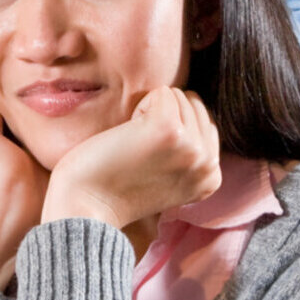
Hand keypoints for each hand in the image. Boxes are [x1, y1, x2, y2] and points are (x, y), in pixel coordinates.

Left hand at [42, 87, 220, 233]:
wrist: (87, 206)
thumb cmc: (116, 187)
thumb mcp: (170, 176)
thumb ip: (190, 151)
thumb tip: (194, 107)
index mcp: (212, 178)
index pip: (205, 122)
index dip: (171, 131)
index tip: (150, 161)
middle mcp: (209, 164)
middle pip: (194, 105)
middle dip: (163, 117)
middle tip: (140, 152)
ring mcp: (192, 147)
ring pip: (178, 96)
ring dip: (150, 113)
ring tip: (135, 146)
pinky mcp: (169, 129)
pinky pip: (161, 93)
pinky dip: (139, 106)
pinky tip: (128, 136)